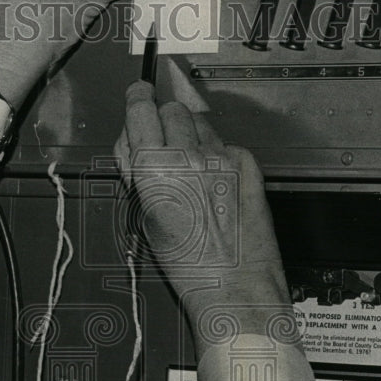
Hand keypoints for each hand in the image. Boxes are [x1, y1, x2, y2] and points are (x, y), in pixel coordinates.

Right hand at [114, 81, 293, 352]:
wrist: (235, 286)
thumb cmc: (188, 265)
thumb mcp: (145, 219)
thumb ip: (136, 173)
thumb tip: (133, 143)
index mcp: (154, 168)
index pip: (140, 108)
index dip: (137, 99)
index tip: (138, 94)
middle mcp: (188, 155)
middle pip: (171, 109)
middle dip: (163, 118)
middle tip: (162, 141)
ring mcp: (222, 157)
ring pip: (199, 121)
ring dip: (189, 132)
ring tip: (188, 163)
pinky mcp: (247, 164)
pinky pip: (225, 143)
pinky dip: (216, 153)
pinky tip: (214, 179)